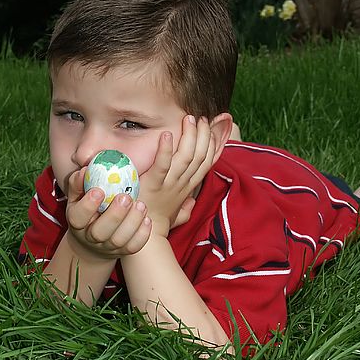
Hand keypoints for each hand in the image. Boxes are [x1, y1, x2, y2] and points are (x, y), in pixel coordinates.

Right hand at [65, 167, 151, 259]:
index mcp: (77, 222)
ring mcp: (108, 247)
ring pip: (120, 240)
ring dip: (132, 222)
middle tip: (125, 197)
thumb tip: (87, 168)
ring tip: (141, 204)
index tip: (99, 190)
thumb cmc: (86, 212)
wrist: (92, 243)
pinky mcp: (123, 251)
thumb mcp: (77, 197)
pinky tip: (147, 218)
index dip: (88, 205)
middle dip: (114, 215)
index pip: (78, 217)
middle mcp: (91, 238)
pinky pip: (134, 246)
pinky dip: (142, 234)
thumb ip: (79, 183)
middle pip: (100, 232)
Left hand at [139, 115, 214, 236]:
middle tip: (201, 118)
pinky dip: (165, 149)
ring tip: (189, 120)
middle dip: (204, 135)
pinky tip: (166, 135)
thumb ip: (185, 208)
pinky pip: (162, 165)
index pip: (207, 162)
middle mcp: (183, 184)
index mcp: (188, 187)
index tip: (213, 128)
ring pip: (186, 157)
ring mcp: (169, 184)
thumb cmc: (158, 223)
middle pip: (200, 156)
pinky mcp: (153, 184)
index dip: (213, 143)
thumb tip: (190, 205)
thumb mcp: (176, 214)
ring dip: (189, 137)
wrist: (146, 240)